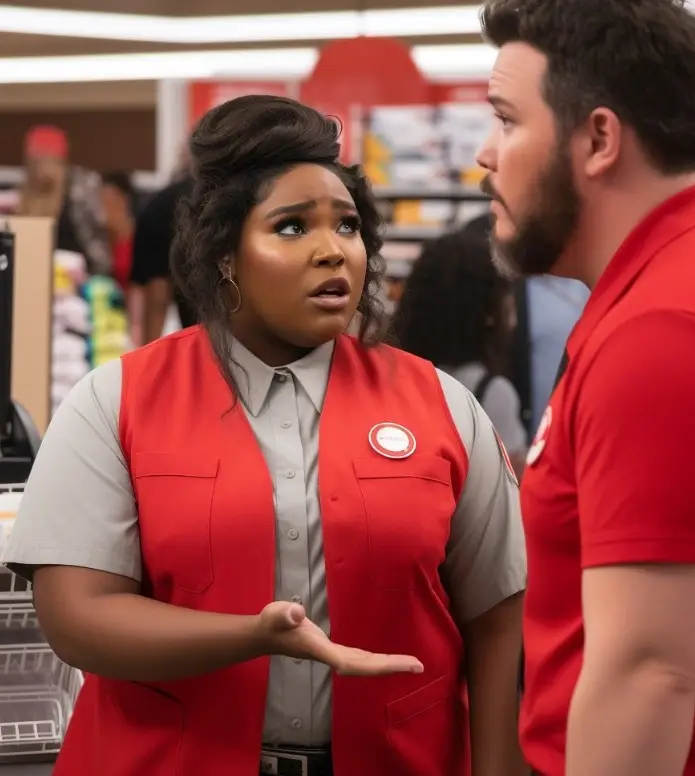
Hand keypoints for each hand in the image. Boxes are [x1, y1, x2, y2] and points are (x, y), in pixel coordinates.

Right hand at [258, 601, 423, 676]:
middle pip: (363, 666)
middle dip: (390, 667)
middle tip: (418, 666)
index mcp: (318, 649)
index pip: (346, 661)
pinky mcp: (335, 651)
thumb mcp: (276, 614)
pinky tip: (390, 661)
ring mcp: (334, 655)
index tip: (390, 666)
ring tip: (414, 665)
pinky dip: (378, 660)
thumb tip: (296, 614)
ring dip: (389, 665)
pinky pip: (362, 659)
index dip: (368, 665)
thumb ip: (285, 615)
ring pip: (365, 665)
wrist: (267, 635)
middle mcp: (330, 656)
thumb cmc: (272, 623)